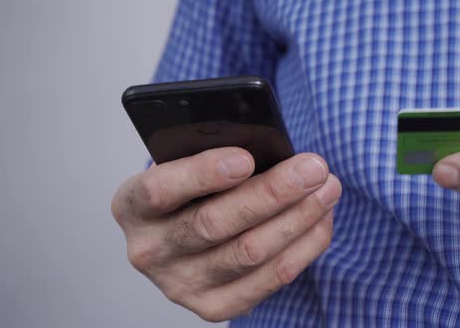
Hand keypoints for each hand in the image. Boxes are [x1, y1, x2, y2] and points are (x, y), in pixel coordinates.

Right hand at [111, 148, 341, 320]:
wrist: (182, 233)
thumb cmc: (192, 187)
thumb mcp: (186, 163)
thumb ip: (213, 155)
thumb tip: (274, 153)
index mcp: (132, 206)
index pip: (160, 189)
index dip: (203, 174)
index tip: (246, 157)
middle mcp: (150, 250)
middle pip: (215, 224)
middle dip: (273, 193)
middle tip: (313, 168)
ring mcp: (180, 285)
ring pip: (249, 252)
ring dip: (298, 218)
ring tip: (327, 189)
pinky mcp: (213, 306)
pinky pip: (269, 279)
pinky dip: (303, 246)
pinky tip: (321, 219)